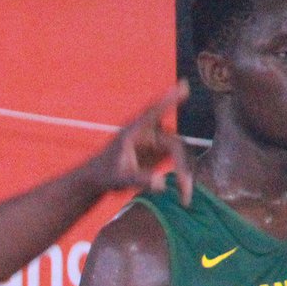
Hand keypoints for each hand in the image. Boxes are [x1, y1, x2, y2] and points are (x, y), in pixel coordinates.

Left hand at [90, 82, 193, 206]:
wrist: (101, 179)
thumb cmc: (105, 175)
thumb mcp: (119, 180)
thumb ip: (139, 179)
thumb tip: (161, 183)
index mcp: (135, 132)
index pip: (154, 113)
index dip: (169, 100)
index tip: (183, 86)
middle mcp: (150, 132)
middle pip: (176, 145)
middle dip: (183, 167)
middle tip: (184, 191)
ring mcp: (158, 140)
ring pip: (182, 153)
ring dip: (185, 174)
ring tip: (184, 200)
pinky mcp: (163, 150)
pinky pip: (181, 160)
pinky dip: (184, 176)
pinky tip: (183, 197)